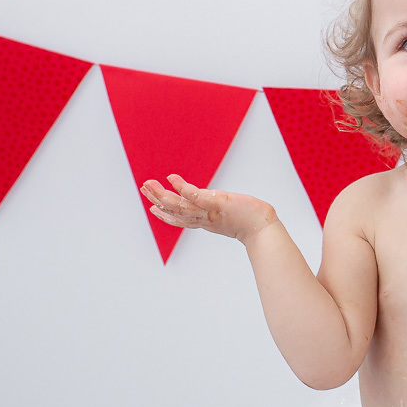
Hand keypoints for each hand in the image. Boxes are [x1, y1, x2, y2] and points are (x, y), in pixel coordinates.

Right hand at [140, 175, 276, 243]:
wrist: (263, 228)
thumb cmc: (250, 220)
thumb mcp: (230, 216)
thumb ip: (220, 210)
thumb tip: (218, 201)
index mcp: (205, 222)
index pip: (180, 219)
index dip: (165, 215)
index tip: (152, 208)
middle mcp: (203, 219)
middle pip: (174, 211)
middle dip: (157, 200)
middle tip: (143, 189)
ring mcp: (208, 211)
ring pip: (178, 205)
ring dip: (161, 195)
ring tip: (147, 184)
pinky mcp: (216, 203)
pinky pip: (194, 196)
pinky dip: (181, 187)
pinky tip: (171, 178)